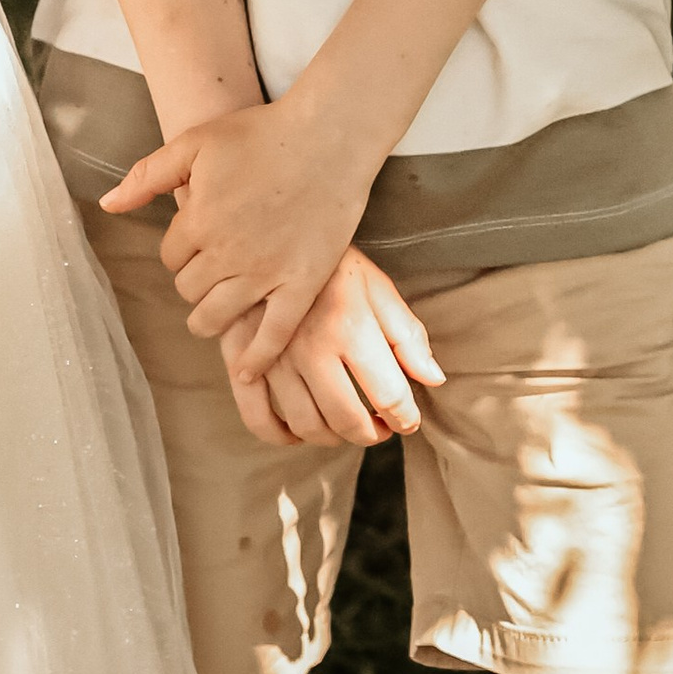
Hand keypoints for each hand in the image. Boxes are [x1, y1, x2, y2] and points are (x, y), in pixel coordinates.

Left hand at [103, 90, 378, 372]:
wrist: (329, 137)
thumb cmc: (262, 133)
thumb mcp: (195, 143)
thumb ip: (148, 176)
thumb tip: (108, 204)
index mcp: (198, 222)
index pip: (170, 257)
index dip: (181, 248)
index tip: (199, 237)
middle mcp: (227, 254)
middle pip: (189, 289)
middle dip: (194, 280)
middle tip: (210, 269)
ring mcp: (265, 273)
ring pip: (217, 318)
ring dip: (208, 319)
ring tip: (213, 313)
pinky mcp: (302, 284)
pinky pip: (274, 334)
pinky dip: (257, 357)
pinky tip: (247, 372)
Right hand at [250, 248, 442, 445]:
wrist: (267, 235)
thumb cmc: (330, 264)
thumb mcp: (376, 287)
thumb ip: (407, 335)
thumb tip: (433, 380)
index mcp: (350, 327)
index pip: (389, 396)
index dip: (406, 418)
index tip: (407, 420)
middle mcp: (310, 348)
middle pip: (347, 420)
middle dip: (372, 434)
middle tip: (380, 427)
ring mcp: (271, 358)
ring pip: (306, 425)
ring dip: (332, 438)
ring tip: (345, 426)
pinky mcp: (240, 361)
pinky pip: (258, 419)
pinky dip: (281, 436)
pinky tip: (298, 431)